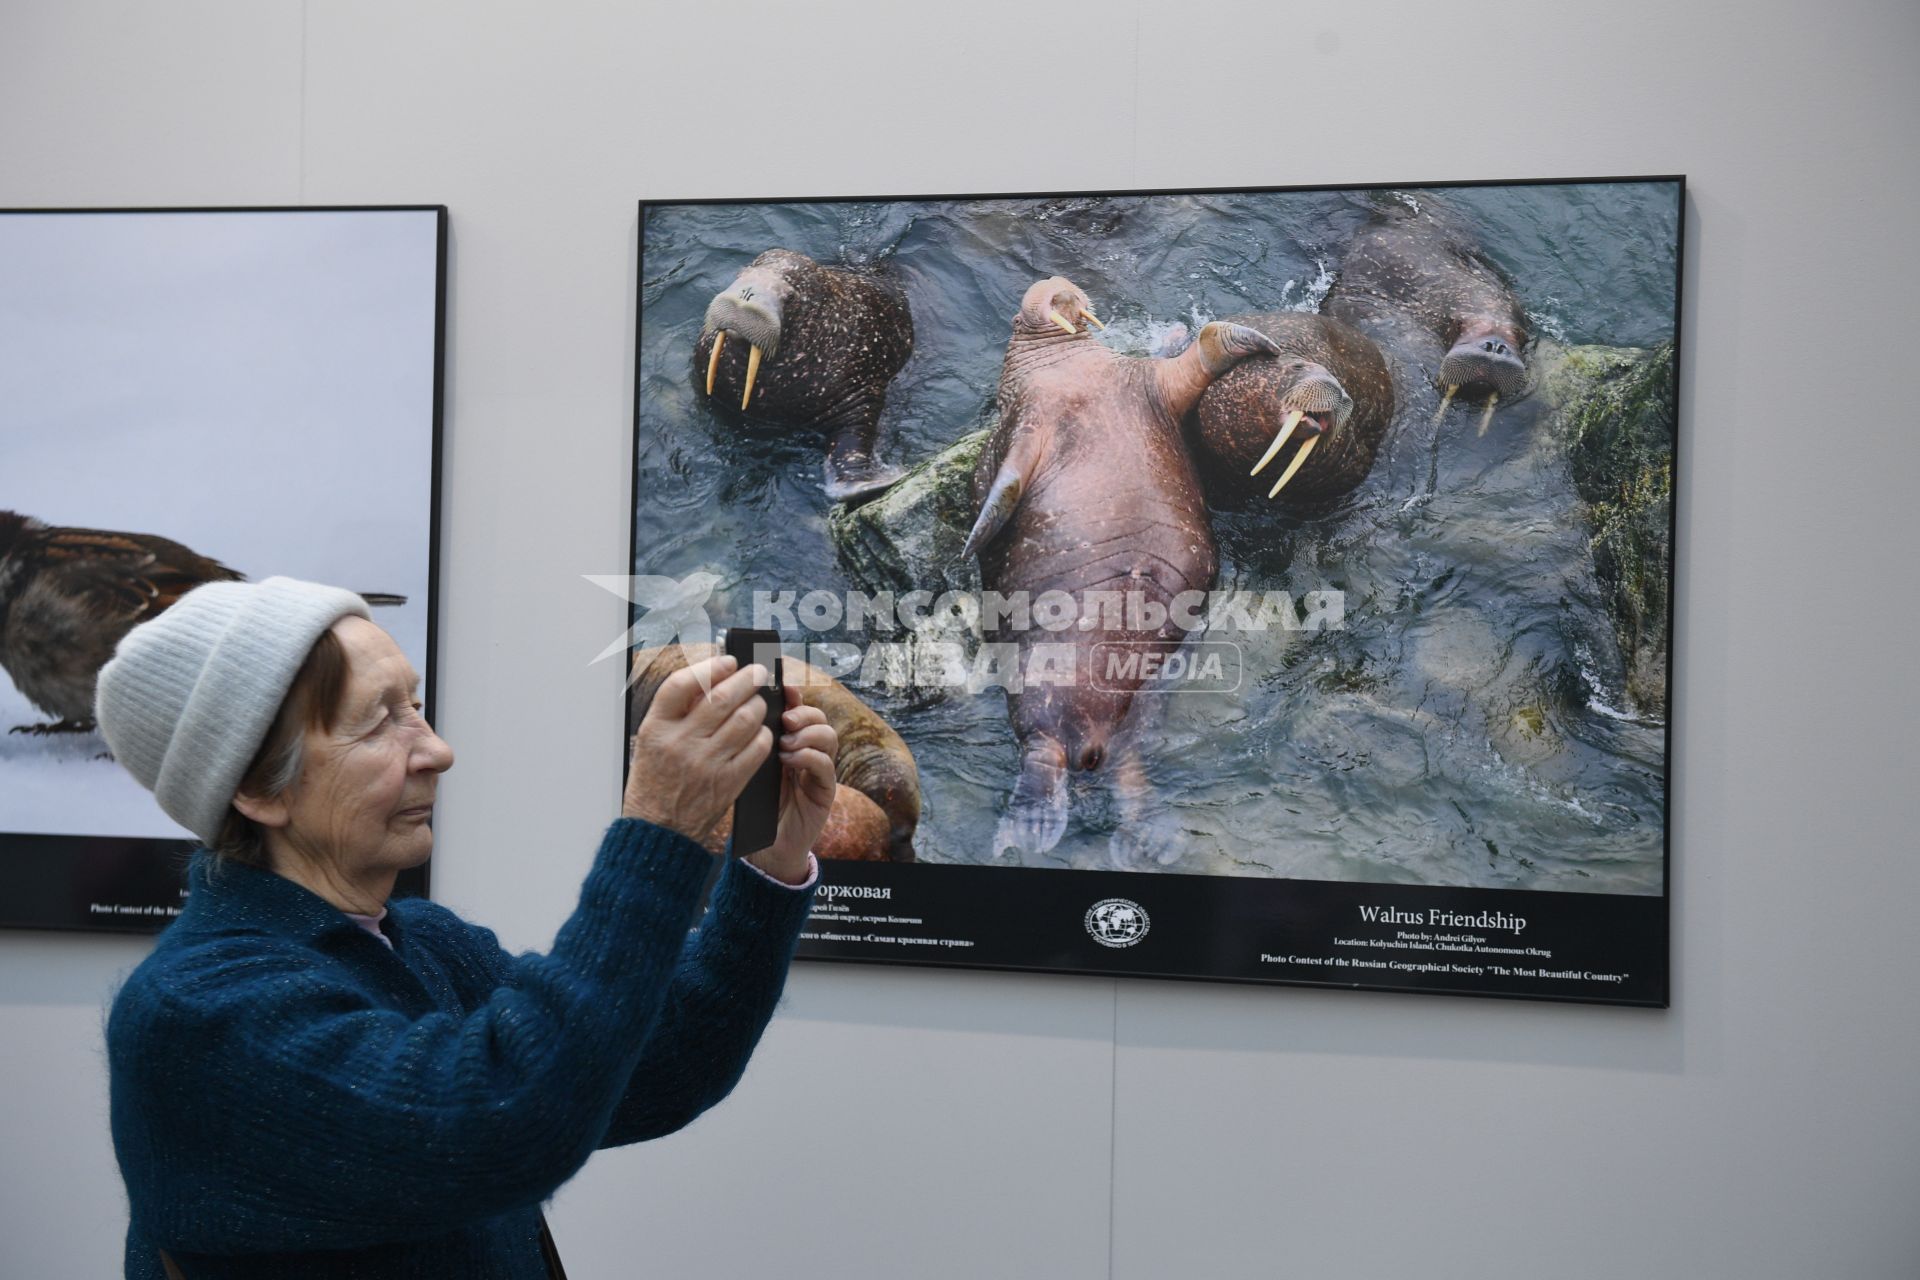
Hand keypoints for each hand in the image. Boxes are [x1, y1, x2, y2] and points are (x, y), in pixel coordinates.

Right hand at [622, 654, 773, 843]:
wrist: (659, 830)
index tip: (728, 661)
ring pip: (745, 719)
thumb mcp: (651, 742)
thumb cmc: (654, 782)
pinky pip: (757, 748)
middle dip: (747, 679)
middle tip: (758, 672)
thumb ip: (676, 713)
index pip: (682, 684)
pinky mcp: (728, 782)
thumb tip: (712, 681)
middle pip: (721, 698)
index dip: (709, 667)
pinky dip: (764, 734)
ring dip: (759, 704)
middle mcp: (680, 743)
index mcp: (655, 728)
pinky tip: (762, 730)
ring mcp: (706, 763)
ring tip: (760, 700)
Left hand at [744, 686, 836, 885]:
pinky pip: (825, 765)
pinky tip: (790, 760)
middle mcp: (807, 752)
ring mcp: (818, 771)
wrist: (766, 848)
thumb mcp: (747, 766)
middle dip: (803, 712)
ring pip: (828, 736)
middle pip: (817, 717)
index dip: (793, 695)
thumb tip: (736, 710)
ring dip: (808, 733)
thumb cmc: (753, 805)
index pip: (797, 709)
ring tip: (786, 742)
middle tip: (786, 719)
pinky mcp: (824, 790)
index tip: (783, 687)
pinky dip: (809, 757)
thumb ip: (749, 743)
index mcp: (788, 742)